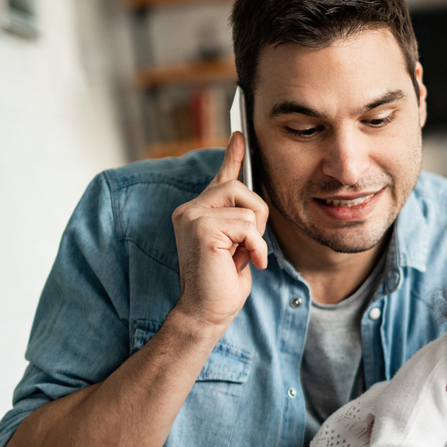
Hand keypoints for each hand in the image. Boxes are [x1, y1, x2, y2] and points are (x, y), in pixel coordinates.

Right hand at [171, 131, 269, 333]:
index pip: (220, 178)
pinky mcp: (201, 227)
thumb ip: (241, 221)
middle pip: (239, 187)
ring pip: (247, 206)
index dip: (232, 156)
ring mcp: (192, 216)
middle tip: (251, 245)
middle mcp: (190, 209)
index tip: (240, 134)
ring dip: (256, 235)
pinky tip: (247, 263)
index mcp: (198, 212)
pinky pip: (248, 224)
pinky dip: (256, 246)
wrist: (207, 313)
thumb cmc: (223, 285)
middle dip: (257, 216)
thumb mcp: (238, 245)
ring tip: (243, 256)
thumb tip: (254, 202)